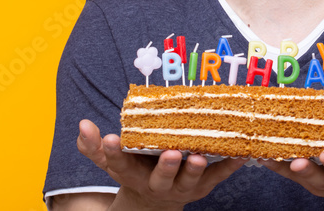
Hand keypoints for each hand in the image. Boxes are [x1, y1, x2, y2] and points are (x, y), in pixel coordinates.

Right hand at [76, 119, 243, 210]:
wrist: (155, 198)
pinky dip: (229, 166)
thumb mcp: (111, 160)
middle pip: (160, 178)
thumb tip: (83, 125)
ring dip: (194, 169)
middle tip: (170, 153)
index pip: (119, 164)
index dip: (113, 152)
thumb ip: (94, 145)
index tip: (111, 137)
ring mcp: (180, 187)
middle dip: (165, 167)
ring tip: (199, 156)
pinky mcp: (202, 187)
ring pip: (189, 181)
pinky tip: (240, 154)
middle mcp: (156, 184)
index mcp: (132, 174)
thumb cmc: (135, 168)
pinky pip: (217, 176)